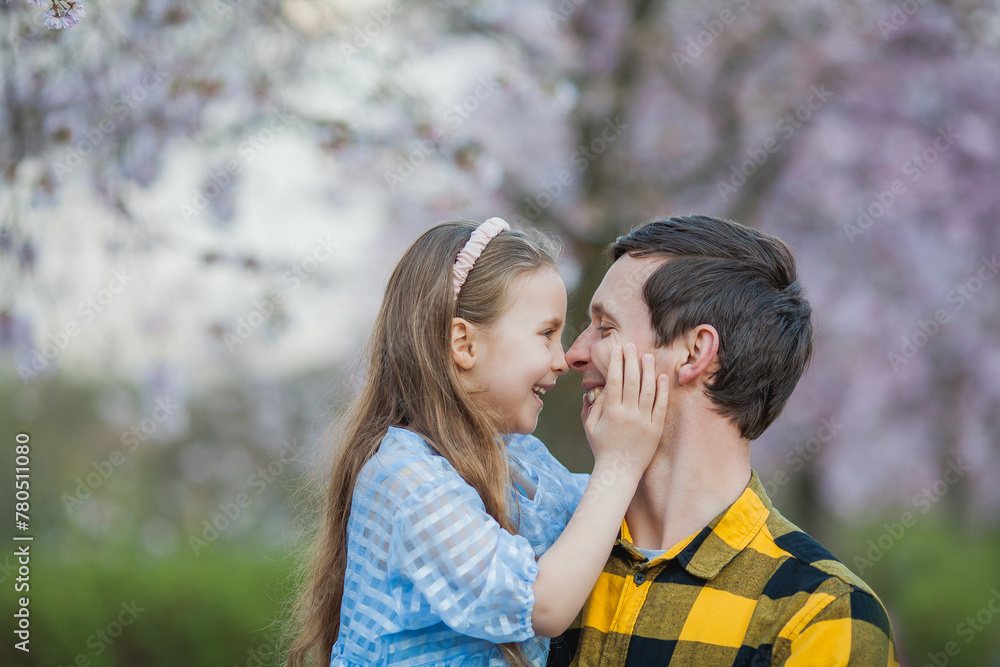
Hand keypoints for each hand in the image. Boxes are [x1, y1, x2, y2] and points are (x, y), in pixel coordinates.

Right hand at [584, 343, 667, 474]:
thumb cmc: (602, 448)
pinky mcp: (656, 428)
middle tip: (631, 345)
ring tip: (647, 356)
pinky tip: (662, 376)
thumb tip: (598, 387)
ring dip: (648, 370)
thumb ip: (593, 406)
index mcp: (610, 412)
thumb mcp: (590, 426)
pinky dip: (662, 389)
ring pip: (648, 390)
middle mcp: (628, 414)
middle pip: (631, 380)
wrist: (619, 471)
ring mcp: (644, 421)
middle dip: (631, 360)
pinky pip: (661, 405)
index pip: (614, 380)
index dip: (615, 362)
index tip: (616, 349)